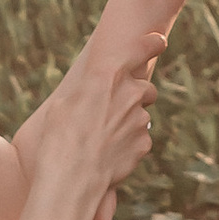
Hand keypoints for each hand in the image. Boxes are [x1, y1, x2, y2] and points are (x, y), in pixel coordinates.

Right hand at [16, 38, 157, 212]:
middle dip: (137, 96)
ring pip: (142, 116)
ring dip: (129, 123)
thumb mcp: (62, 106)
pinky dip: (129, 144)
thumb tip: (93, 92)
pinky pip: (141, 139)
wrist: (72, 179)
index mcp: (106, 76)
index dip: (152, 43)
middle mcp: (130, 93)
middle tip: (116, 110)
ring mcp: (140, 119)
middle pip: (146, 88)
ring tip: (103, 139)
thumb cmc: (58, 139)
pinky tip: (109, 154)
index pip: (141, 49)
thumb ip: (85, 93)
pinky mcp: (144, 143)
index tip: (160, 40)